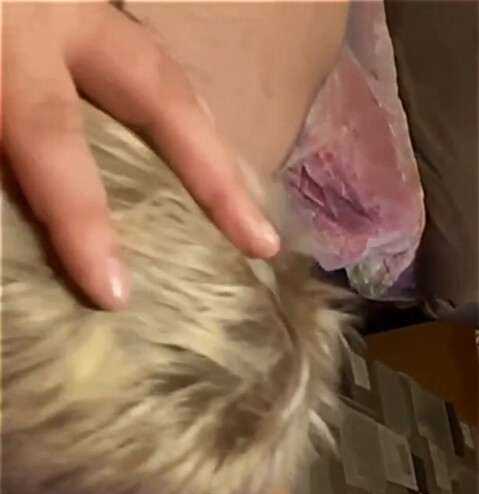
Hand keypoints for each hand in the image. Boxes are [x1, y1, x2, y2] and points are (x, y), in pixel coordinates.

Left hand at [2, 1, 278, 307]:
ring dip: (208, 145)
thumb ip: (1, 151)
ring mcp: (81, 7)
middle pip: (159, 91)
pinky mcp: (83, 12)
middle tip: (264, 243)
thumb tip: (20, 212)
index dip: (82, 216)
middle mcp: (61, 13)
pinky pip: (137, 67)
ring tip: (247, 210)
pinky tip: (191, 167)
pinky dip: (172, 123)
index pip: (50, 134)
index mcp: (9, 39)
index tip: (115, 293)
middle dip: (214, 172)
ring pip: (162, 74)